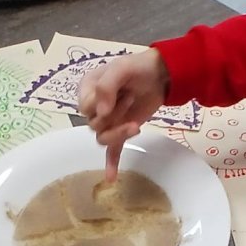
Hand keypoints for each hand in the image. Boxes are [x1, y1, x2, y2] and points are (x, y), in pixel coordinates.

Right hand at [78, 50, 168, 179]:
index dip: (100, 105)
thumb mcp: (121, 68)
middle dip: (114, 116)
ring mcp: (108, 121)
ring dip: (119, 133)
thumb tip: (101, 113)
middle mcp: (94, 107)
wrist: (161, 74)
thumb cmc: (138, 67)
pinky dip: (111, 163)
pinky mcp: (122, 131)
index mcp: (88, 88)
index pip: (84, 107)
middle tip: (131, 98)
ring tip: (136, 124)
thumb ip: (107, 87)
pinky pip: (112, 150)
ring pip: (103, 138)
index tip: (120, 94)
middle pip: (94, 124)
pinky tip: (111, 177)